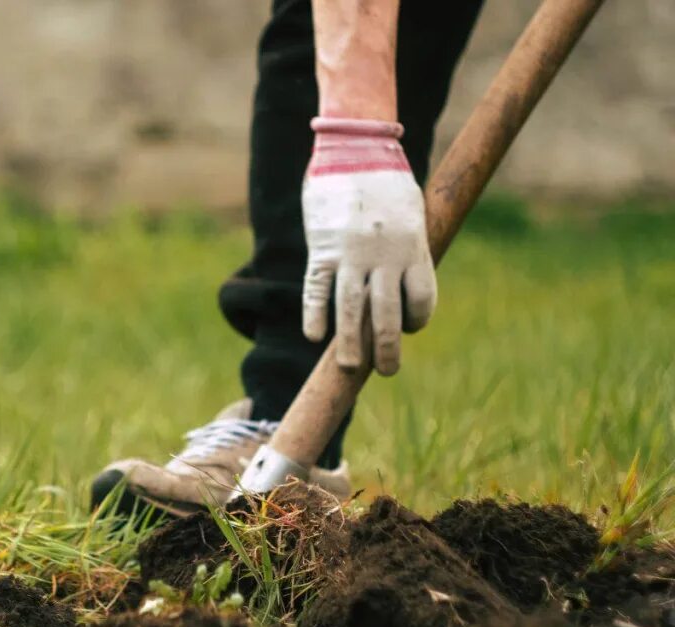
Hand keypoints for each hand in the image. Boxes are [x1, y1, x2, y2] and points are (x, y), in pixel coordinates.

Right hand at [301, 117, 436, 375]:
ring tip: (350, 367)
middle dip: (387, 350)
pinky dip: (315, 315)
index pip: (421, 300)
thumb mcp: (411, 212)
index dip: (416, 321)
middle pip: (387, 316)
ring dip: (351, 345)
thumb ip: (409, 248)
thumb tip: (402, 284)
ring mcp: (351, 253)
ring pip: (351, 310)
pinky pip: (317, 289)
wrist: (354, 146)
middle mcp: (385, 255)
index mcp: (414, 246)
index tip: (407, 328)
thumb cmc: (386, 180)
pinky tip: (314, 337)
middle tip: (388, 371)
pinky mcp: (322, 247)